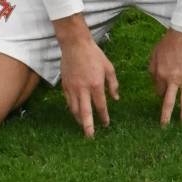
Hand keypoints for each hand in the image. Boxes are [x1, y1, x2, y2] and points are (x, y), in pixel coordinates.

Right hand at [54, 15, 119, 137]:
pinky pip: (68, 101)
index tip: (106, 124)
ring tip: (83, 126)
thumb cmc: (94, 54)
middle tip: (90, 137)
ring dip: (79, 119)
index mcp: (96, 84)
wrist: (75, 44)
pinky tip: (76, 112)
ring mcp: (72, 88)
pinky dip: (72, 109)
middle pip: (85, 113)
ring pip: (74, 109)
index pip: (100, 106)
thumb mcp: (109, 67)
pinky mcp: (65, 85)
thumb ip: (113, 84)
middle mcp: (83, 89)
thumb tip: (116, 98)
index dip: (104, 117)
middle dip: (88, 127)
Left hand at [148, 29, 181, 126]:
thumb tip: (155, 83)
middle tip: (164, 127)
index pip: (159, 91)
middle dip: (166, 116)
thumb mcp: (154, 55)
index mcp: (160, 74)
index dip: (160, 95)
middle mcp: (172, 79)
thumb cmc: (167, 42)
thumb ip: (153, 70)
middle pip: (169, 102)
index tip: (162, 96)